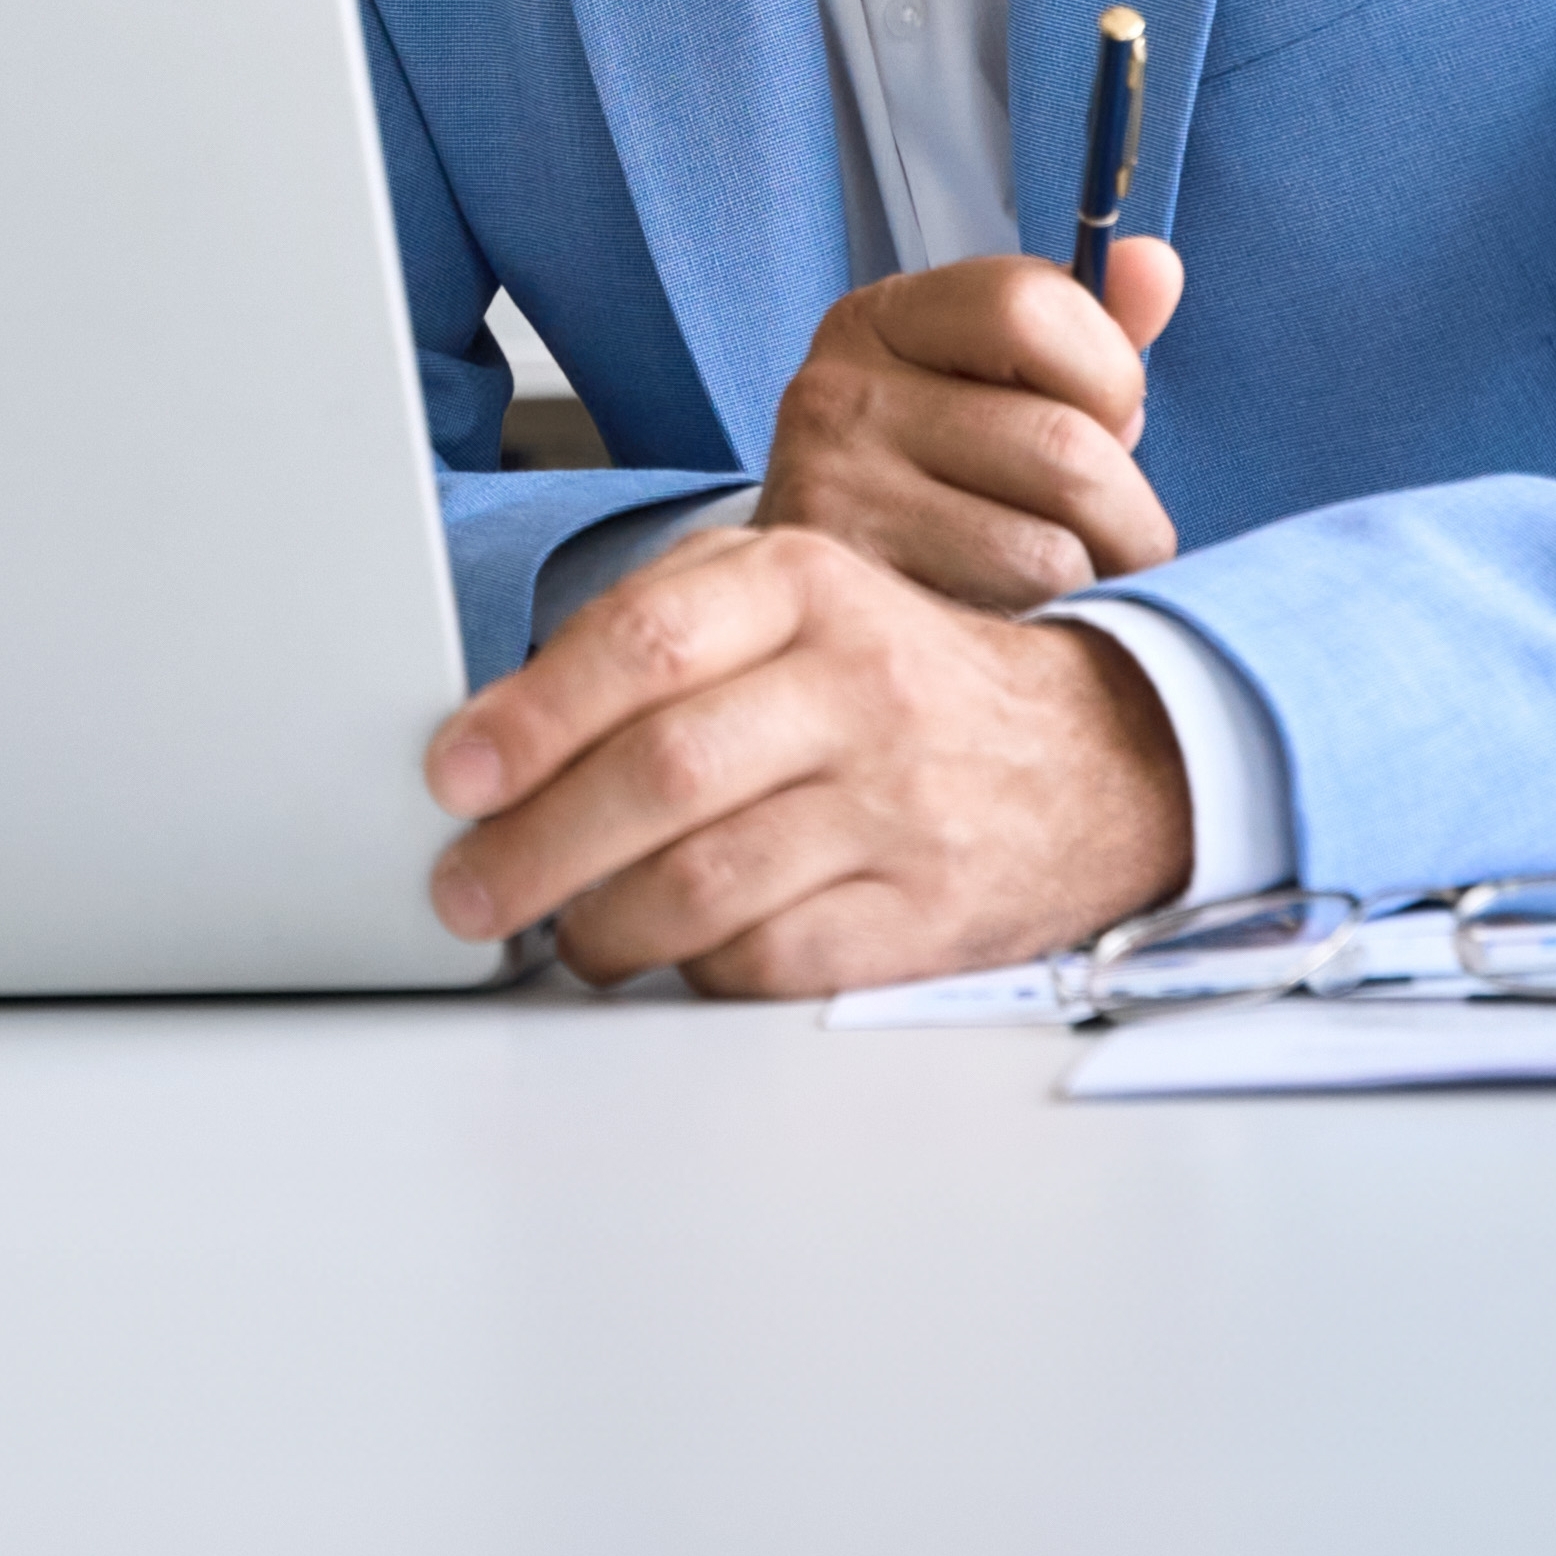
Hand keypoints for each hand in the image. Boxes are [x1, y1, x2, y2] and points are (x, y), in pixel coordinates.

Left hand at [422, 524, 1187, 995]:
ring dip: (600, 923)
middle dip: (537, 845)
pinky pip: (776, 959)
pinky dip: (697, 969)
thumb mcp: (794, 604)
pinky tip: (666, 957)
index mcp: (807, 586)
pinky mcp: (930, 913)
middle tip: (467, 889)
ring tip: (559, 933)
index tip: (455, 775)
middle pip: (664, 772)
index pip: (645, 642)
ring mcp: (902, 804)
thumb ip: (659, 631)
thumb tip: (502, 727)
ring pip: (709, 879)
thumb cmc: (900, 682)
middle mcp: (859, 686)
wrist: (1100, 759)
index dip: (532, 717)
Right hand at [760, 237, 1186, 611]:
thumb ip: (1089, 325)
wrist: (826, 605)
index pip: (1031, 305)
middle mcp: (836, 395)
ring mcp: (834, 500)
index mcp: (880, 319)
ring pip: (1052, 550)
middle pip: (1064, 447)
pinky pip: (1017, 619)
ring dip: (1096, 581)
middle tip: (1109, 535)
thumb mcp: (1005, 385)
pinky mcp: (858, 601)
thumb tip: (1157, 266)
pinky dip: (1049, 628)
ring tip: (1068, 585)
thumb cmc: (945, 479)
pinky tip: (1021, 623)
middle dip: (1127, 510)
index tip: (1100, 416)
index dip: (1107, 372)